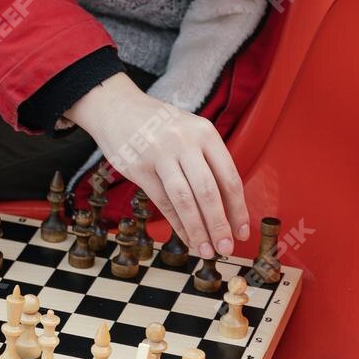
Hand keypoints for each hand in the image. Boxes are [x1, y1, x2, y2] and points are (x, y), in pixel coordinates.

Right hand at [64, 74, 249, 258]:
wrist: (116, 107)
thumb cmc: (159, 125)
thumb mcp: (190, 131)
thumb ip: (207, 161)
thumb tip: (227, 208)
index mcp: (205, 132)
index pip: (228, 177)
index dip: (238, 209)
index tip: (243, 232)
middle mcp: (184, 141)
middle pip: (208, 191)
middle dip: (220, 225)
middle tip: (226, 248)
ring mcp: (159, 154)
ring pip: (184, 200)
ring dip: (197, 230)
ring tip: (206, 251)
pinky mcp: (138, 167)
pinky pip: (162, 201)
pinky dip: (176, 224)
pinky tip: (186, 238)